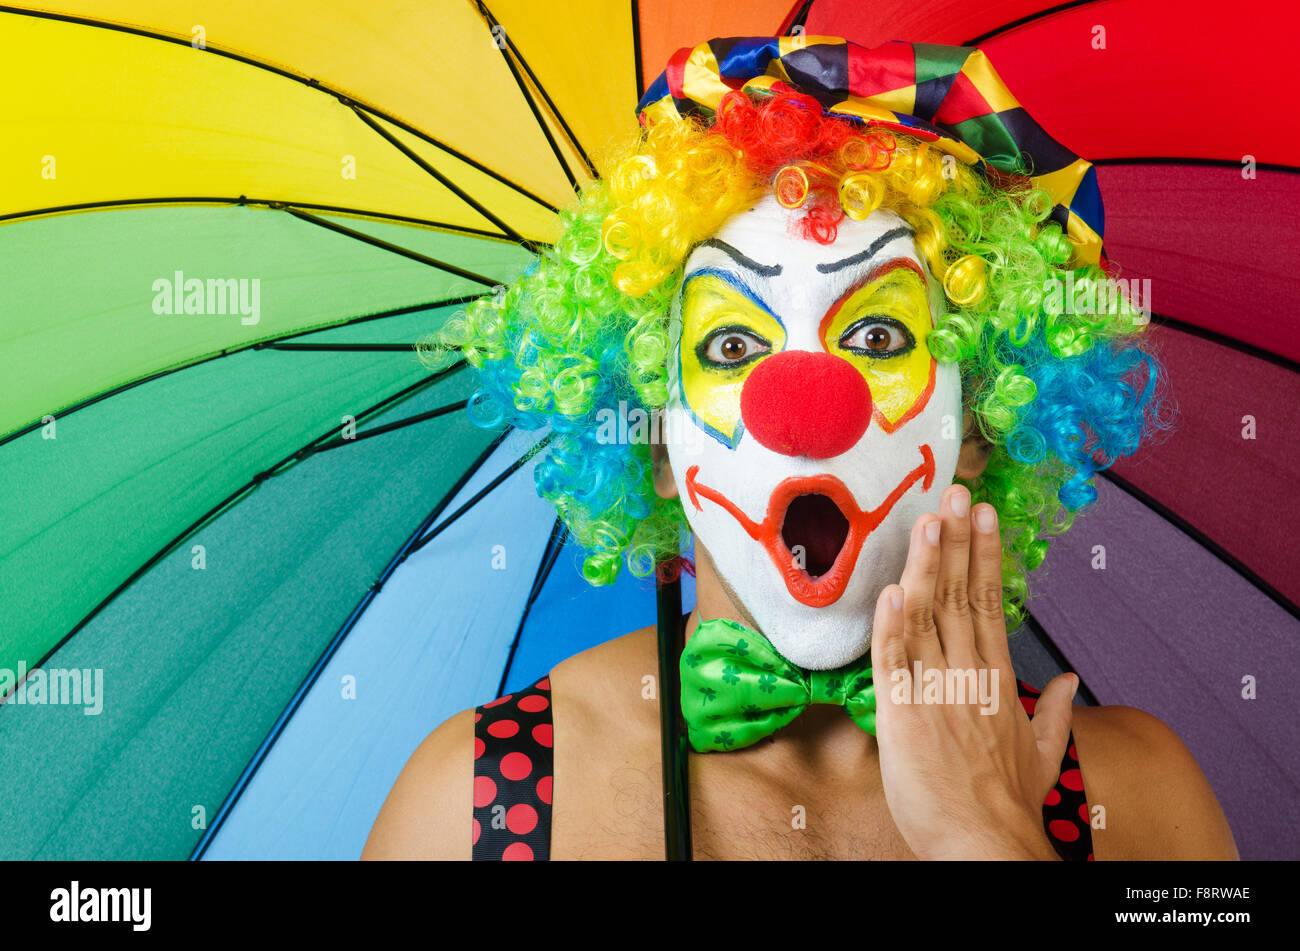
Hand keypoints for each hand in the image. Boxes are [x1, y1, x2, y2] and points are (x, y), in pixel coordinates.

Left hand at [869, 484, 1077, 859]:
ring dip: (926, 566)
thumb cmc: (1007, 804)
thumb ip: (1053, 712)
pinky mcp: (902, 714)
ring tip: (927, 520)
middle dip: (957, 542)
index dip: (984, 557)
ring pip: (927, 616)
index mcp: (997, 680)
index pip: (991, 604)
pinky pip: (893, 661)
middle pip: (961, 597)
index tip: (982, 517)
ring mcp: (935, 691)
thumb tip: (1067, 681)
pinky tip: (891, 589)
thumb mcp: (1041, 754)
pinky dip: (890, 625)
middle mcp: (968, 675)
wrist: (985, 844)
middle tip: (954, 493)